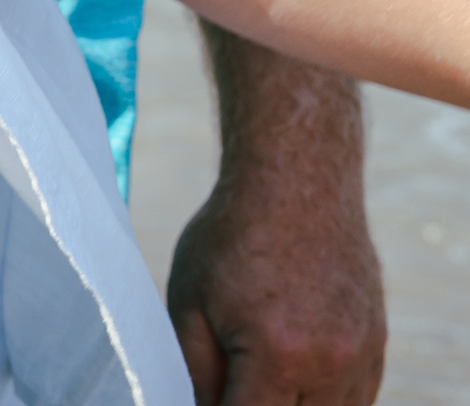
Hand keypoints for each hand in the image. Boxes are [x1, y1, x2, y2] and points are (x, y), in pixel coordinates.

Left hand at [167, 30, 384, 405]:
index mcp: (278, 355)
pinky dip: (321, 399)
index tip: (202, 397)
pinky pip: (354, 401)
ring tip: (255, 371)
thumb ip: (195, 371)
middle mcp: (330, 364)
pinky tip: (289, 374)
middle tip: (226, 379)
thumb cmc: (232, 236)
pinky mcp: (377, 347)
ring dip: (288, 405)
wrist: (296, 181)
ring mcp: (361, 358)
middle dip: (253, 405)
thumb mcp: (188, 301)